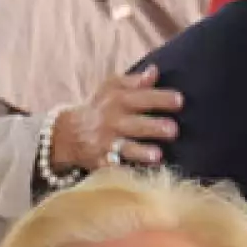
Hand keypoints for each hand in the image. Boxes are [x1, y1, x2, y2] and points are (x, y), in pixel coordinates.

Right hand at [51, 65, 181, 172]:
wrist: (66, 133)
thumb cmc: (98, 107)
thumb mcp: (110, 88)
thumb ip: (134, 81)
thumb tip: (155, 71)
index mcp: (118, 101)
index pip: (142, 97)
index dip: (161, 99)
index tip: (180, 101)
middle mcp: (112, 122)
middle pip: (135, 124)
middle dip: (153, 127)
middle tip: (173, 130)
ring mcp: (106, 144)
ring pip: (125, 148)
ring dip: (141, 152)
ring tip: (157, 155)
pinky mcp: (100, 162)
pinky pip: (114, 167)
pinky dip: (126, 171)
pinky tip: (141, 175)